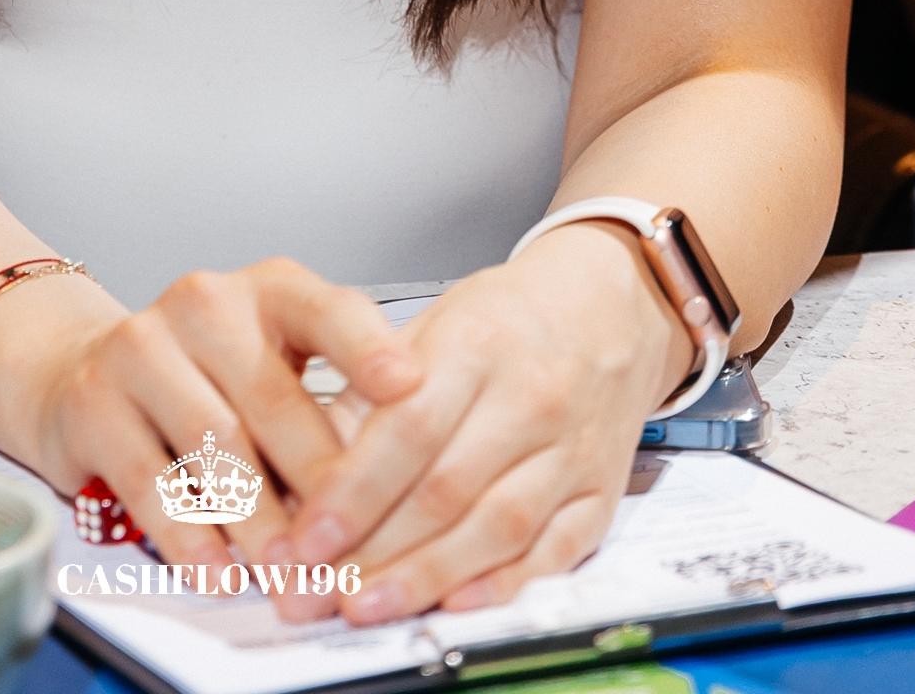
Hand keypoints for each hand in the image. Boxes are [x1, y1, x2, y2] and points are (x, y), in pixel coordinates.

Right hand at [0, 255, 424, 579]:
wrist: (86, 370)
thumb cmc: (210, 378)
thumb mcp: (278, 367)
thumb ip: (329, 407)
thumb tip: (393, 491)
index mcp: (268, 289)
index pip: (328, 309)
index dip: (369, 349)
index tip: (411, 388)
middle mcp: (205, 302)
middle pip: (274, 397)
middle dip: (318, 487)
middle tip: (351, 552)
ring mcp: (141, 346)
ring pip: (215, 444)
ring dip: (260, 524)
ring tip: (293, 577)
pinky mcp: (94, 402)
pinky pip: (151, 481)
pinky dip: (191, 537)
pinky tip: (219, 573)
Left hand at [269, 225, 692, 625]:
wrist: (607, 308)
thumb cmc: (506, 320)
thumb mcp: (430, 324)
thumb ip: (371, 391)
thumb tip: (311, 469)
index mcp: (477, 344)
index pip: (408, 428)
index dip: (353, 490)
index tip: (308, 537)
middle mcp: (530, 398)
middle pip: (446, 489)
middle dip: (376, 547)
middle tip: (322, 586)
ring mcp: (571, 450)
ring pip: (495, 528)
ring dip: (426, 576)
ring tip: (369, 606)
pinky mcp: (599, 493)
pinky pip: (553, 552)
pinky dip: (501, 584)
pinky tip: (453, 604)